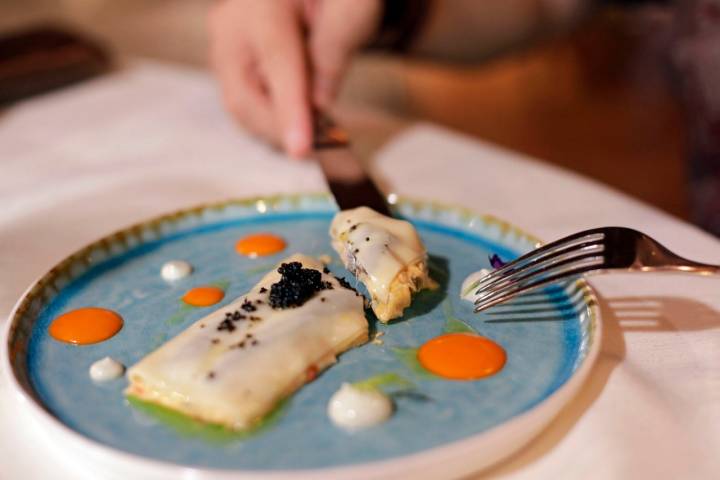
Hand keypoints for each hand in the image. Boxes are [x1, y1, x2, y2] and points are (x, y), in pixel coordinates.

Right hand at [208, 0, 381, 157]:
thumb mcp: (351, 10)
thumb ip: (335, 52)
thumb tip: (317, 105)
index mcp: (263, 5)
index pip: (277, 65)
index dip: (289, 111)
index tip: (302, 149)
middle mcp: (233, 25)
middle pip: (244, 95)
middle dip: (281, 128)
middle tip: (321, 147)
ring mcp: (226, 46)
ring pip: (242, 107)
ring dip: (278, 128)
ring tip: (316, 134)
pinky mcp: (230, 65)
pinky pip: (246, 103)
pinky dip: (273, 119)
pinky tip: (301, 123)